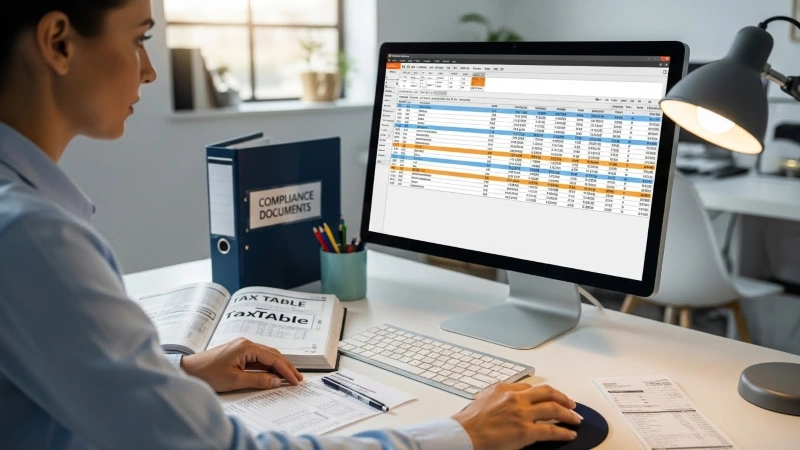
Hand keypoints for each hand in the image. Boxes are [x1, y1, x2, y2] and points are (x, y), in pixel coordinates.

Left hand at [180, 338, 302, 392]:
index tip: (295, 380)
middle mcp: (246, 343)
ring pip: (267, 355)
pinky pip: (259, 358)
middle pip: (273, 354)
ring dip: (279, 366)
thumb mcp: (235, 380)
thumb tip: (276, 381)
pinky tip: (273, 374)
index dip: (286, 370)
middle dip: (286, 367)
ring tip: (289, 377)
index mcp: (247, 347)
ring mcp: (242, 347)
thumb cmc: (208, 373)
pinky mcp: (238, 353)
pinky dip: (268, 366)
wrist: (189, 370)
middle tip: (298, 378)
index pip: (274, 358)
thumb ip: (258, 380)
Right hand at [452, 383, 579, 449]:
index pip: (529, 387)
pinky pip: (551, 430)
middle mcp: (515, 398)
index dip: (543, 393)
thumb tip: (506, 406)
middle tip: (570, 403)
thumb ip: (497, 399)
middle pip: (547, 393)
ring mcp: (521, 414)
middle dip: (562, 398)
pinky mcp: (525, 431)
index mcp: (503, 389)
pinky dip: (563, 431)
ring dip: (568, 413)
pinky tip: (569, 434)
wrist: (462, 435)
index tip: (549, 396)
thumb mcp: (482, 401)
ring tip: (575, 418)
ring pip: (553, 409)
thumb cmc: (467, 423)